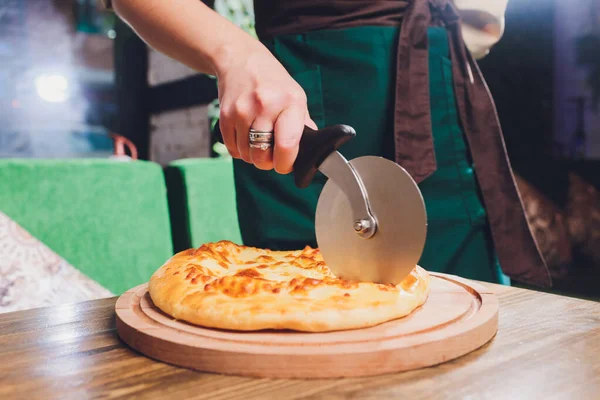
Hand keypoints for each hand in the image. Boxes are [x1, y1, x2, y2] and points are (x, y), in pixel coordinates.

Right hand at [216, 43, 316, 173]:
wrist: (240, 59)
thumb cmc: (273, 82)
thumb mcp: (295, 96)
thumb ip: (303, 125)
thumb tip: (311, 151)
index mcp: (290, 102)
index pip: (287, 145)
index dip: (286, 164)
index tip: (285, 165)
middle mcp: (266, 105)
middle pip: (263, 155)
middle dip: (267, 163)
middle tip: (271, 156)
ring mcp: (243, 110)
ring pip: (247, 155)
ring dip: (253, 156)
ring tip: (258, 142)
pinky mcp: (226, 115)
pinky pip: (232, 149)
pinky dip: (239, 150)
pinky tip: (245, 138)